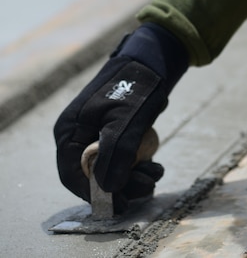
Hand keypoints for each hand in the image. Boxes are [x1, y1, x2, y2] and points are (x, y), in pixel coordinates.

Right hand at [54, 23, 188, 211]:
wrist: (151, 61)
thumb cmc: (134, 86)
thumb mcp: (125, 122)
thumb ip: (115, 155)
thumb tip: (107, 189)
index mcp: (70, 131)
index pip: (71, 174)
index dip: (93, 194)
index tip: (118, 204)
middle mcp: (78, 135)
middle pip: (92, 176)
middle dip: (121, 186)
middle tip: (147, 185)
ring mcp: (94, 135)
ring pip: (110, 170)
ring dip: (133, 178)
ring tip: (155, 172)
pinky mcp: (111, 135)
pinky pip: (120, 160)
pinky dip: (136, 167)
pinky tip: (154, 164)